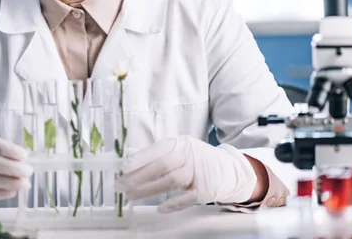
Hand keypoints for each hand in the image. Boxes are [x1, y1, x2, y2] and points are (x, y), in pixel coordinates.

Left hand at [116, 135, 256, 211]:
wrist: (230, 170)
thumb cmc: (198, 160)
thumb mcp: (183, 150)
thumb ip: (162, 155)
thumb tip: (132, 167)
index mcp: (181, 144)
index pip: (158, 149)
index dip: (140, 158)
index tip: (124, 167)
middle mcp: (189, 156)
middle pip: (161, 166)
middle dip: (138, 177)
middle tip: (121, 185)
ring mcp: (198, 173)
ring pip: (170, 181)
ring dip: (148, 190)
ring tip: (132, 196)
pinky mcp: (205, 190)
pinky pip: (186, 198)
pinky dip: (172, 203)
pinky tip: (159, 208)